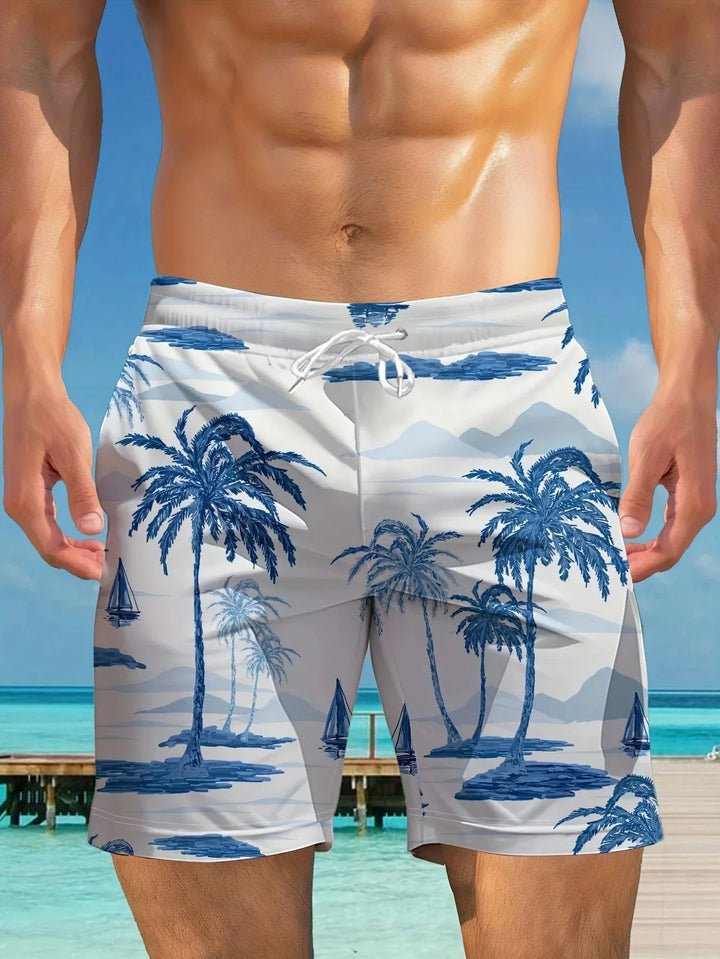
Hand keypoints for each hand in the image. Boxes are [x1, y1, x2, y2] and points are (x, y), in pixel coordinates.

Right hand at [3, 382, 104, 580]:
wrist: (31, 393)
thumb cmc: (52, 417)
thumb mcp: (73, 453)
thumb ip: (82, 493)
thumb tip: (92, 528)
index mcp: (26, 499)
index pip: (51, 546)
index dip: (77, 564)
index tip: (102, 573)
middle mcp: (19, 505)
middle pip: (48, 548)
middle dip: (77, 562)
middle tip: (108, 568)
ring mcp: (22, 499)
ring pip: (47, 538)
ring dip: (73, 551)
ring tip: (102, 555)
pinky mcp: (30, 492)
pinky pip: (47, 524)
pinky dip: (67, 536)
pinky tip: (87, 537)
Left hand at [618, 387, 716, 581]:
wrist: (687, 398)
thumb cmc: (668, 421)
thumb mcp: (646, 456)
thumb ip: (638, 496)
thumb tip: (629, 530)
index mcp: (693, 503)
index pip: (668, 551)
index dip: (641, 567)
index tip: (616, 574)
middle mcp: (700, 508)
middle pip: (670, 552)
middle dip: (640, 565)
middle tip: (609, 569)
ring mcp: (696, 503)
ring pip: (670, 542)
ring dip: (644, 554)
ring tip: (615, 557)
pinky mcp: (688, 496)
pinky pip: (670, 528)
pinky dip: (650, 539)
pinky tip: (629, 539)